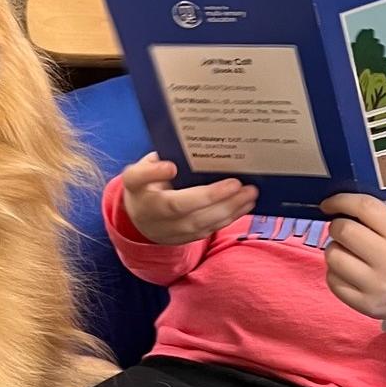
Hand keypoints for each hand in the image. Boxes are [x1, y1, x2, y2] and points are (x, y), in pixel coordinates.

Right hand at [120, 153, 257, 244]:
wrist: (141, 220)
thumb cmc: (149, 185)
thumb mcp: (146, 167)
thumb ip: (162, 159)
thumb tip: (193, 147)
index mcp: (135, 186)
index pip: (138, 178)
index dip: (153, 172)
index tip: (171, 166)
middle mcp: (148, 210)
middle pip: (177, 206)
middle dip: (210, 196)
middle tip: (237, 183)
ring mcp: (165, 229)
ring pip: (197, 222)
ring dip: (227, 209)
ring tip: (249, 194)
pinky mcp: (182, 239)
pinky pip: (207, 230)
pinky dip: (228, 218)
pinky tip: (244, 205)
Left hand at [321, 193, 385, 337]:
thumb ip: (379, 216)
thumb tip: (342, 202)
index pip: (366, 207)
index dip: (341, 200)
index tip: (329, 203)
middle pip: (343, 230)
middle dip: (336, 226)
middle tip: (342, 230)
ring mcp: (375, 285)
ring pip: (332, 256)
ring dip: (334, 250)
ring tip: (348, 253)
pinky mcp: (363, 304)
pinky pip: (331, 280)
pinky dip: (335, 273)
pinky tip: (348, 273)